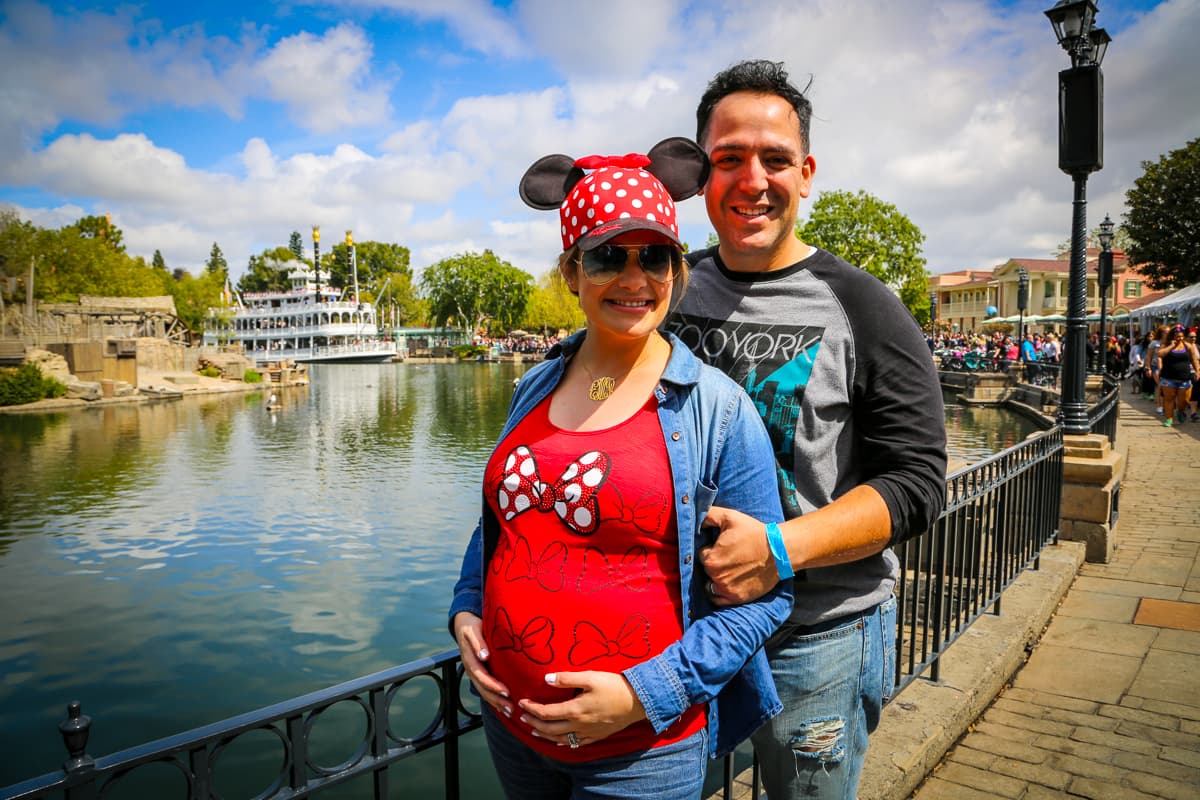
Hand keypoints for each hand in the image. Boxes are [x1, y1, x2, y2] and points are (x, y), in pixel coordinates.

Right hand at [452, 611, 512, 718]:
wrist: (463, 625)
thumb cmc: (472, 627)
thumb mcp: (473, 631)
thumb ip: (478, 643)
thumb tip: (484, 656)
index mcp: (470, 659)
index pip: (481, 675)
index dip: (492, 685)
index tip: (506, 691)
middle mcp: (471, 669)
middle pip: (482, 688)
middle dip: (496, 699)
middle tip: (511, 707)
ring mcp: (474, 673)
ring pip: (483, 691)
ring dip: (496, 702)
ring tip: (510, 712)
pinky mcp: (478, 674)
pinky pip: (485, 689)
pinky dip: (494, 699)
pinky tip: (504, 707)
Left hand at [516, 671, 645, 747]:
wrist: (639, 702)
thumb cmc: (614, 686)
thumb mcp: (590, 677)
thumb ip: (567, 678)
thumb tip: (546, 679)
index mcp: (575, 710)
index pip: (546, 712)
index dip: (531, 708)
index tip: (522, 702)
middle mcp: (579, 725)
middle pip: (549, 729)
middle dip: (533, 723)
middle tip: (522, 717)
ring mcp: (588, 732)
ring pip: (561, 739)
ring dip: (545, 735)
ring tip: (534, 730)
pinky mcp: (597, 736)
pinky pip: (576, 744)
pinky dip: (564, 743)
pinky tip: (561, 742)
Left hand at [700, 506, 777, 604]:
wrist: (779, 551)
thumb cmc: (754, 533)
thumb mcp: (730, 517)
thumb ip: (708, 515)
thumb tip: (697, 518)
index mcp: (711, 559)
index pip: (702, 554)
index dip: (711, 549)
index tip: (722, 547)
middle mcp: (716, 576)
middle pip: (706, 569)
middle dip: (714, 563)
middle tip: (728, 557)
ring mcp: (726, 589)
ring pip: (710, 585)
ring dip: (715, 578)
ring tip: (729, 570)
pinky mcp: (737, 598)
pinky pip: (718, 600)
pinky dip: (719, 593)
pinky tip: (727, 583)